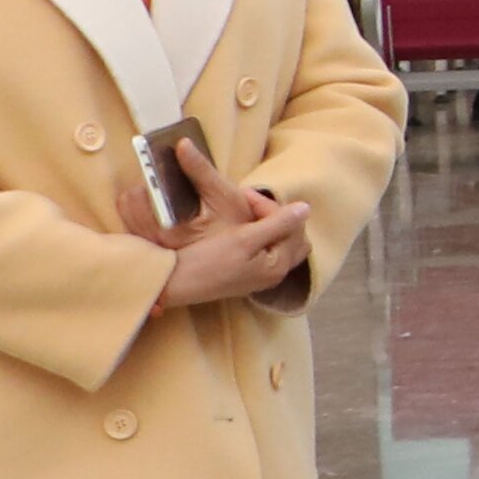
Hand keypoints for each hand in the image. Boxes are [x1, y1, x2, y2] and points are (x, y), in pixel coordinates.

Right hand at [160, 187, 308, 306]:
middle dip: (274, 214)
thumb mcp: (244, 239)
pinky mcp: (244, 275)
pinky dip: (258, 235)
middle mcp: (274, 273)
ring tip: (244, 212)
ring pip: (277, 242)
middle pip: (290, 235)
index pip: (292, 225)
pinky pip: (264, 250)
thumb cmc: (207, 261)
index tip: (244, 194)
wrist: (172, 284)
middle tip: (247, 202)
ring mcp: (259, 276)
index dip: (271, 206)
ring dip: (267, 224)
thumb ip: (277, 223)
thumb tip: (306, 208)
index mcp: (279, 264)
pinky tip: (240, 227)